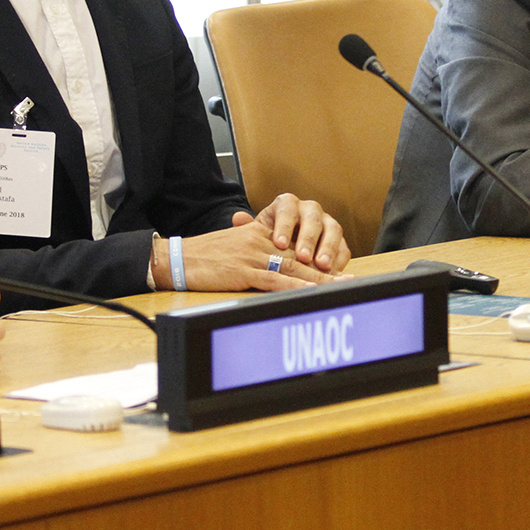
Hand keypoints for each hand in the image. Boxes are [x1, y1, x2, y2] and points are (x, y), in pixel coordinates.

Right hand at [155, 214, 344, 292]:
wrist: (178, 258)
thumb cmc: (204, 257)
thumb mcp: (234, 247)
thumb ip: (255, 251)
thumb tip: (274, 268)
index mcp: (261, 235)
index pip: (296, 247)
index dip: (319, 258)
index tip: (340, 268)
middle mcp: (262, 243)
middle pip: (301, 258)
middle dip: (328, 271)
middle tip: (352, 280)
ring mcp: (254, 257)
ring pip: (293, 268)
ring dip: (319, 280)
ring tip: (341, 288)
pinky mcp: (244, 271)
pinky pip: (274, 280)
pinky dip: (294, 288)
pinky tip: (309, 293)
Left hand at [247, 192, 351, 272]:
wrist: (283, 247)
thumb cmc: (268, 239)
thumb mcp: (257, 233)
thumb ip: (249, 227)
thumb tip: (238, 218)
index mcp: (288, 204)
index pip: (287, 209)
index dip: (285, 226)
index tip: (279, 244)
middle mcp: (310, 210)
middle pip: (313, 219)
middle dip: (308, 239)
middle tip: (302, 257)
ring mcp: (327, 224)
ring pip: (333, 230)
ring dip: (328, 248)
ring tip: (321, 265)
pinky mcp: (339, 241)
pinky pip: (344, 247)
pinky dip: (339, 259)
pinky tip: (332, 271)